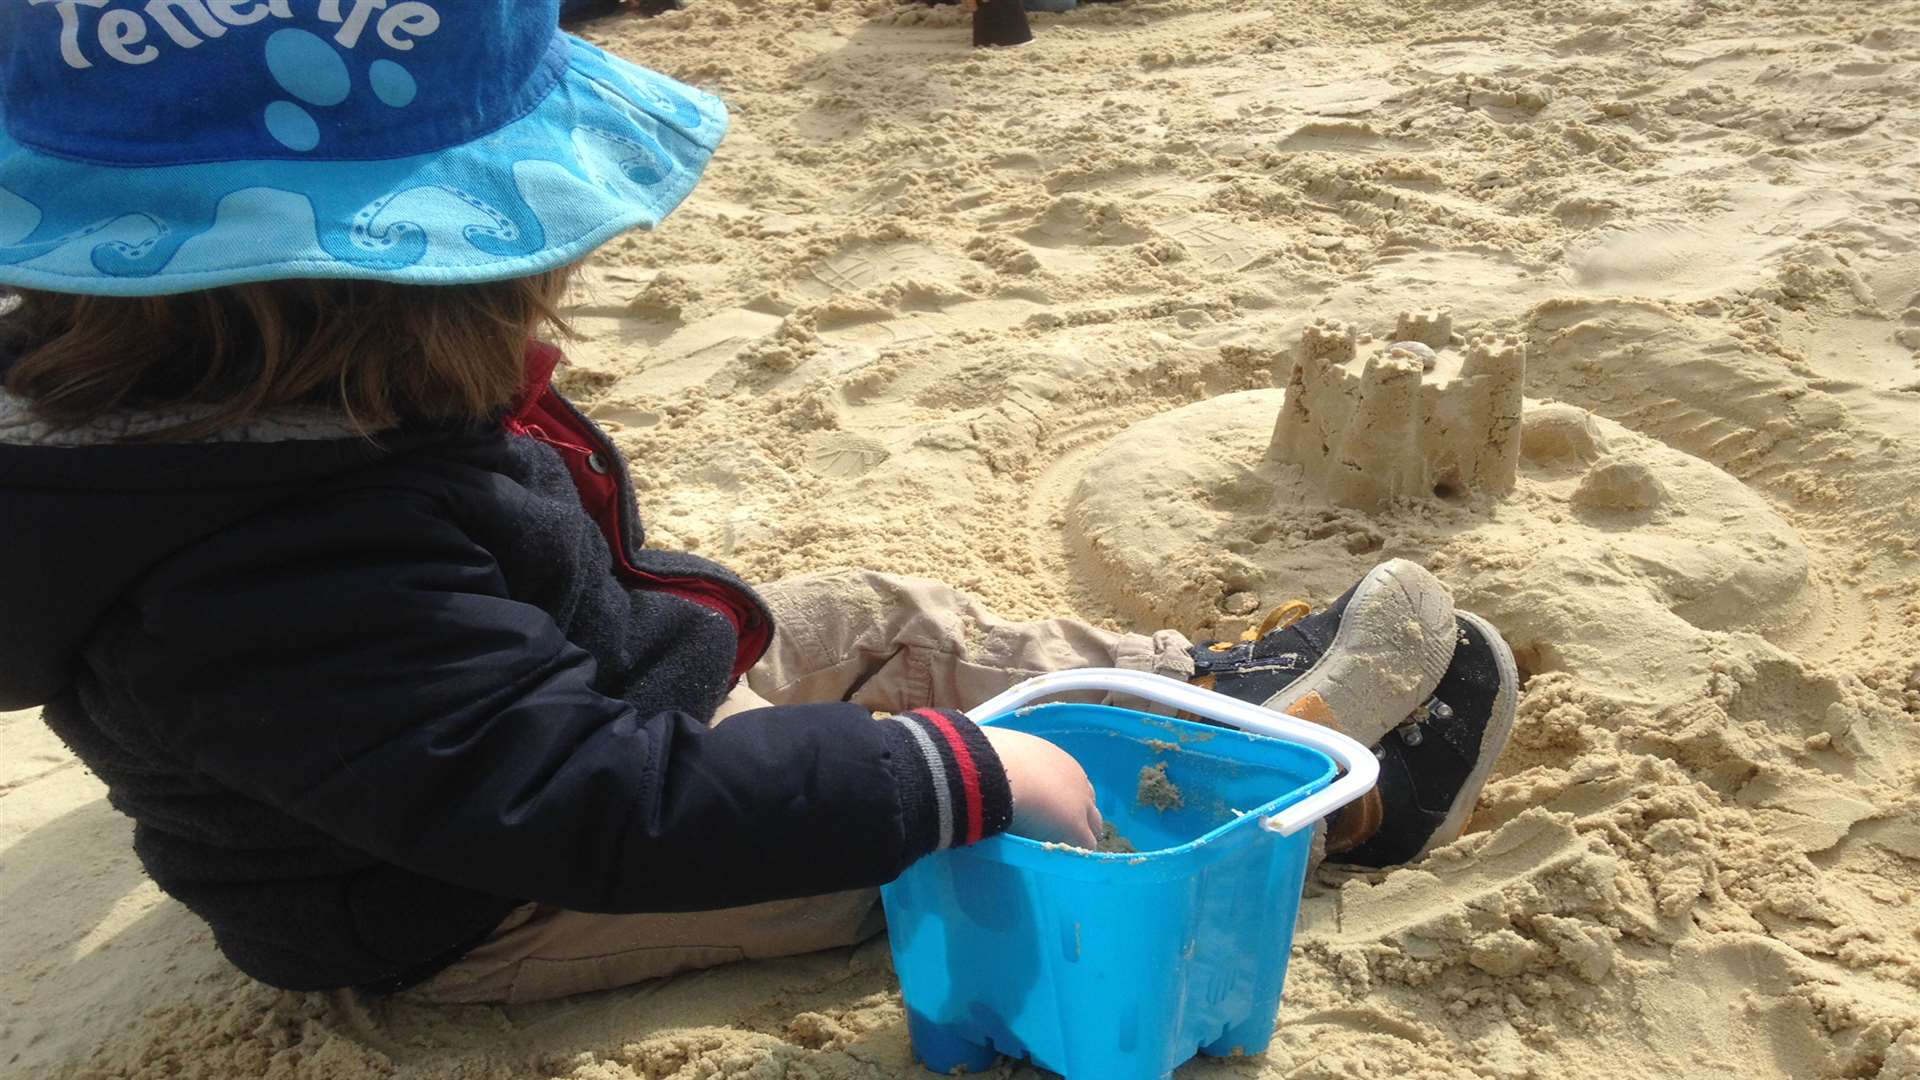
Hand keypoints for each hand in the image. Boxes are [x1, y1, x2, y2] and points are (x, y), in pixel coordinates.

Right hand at [983, 728, 1102, 848]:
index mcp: (1058, 761)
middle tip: (1058, 834)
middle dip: (1078, 818)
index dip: (1063, 799)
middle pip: (1088, 805)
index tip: (1050, 811)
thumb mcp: (1004, 756)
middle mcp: (1076, 780)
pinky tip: (1060, 861)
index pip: (1072, 784)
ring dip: (1077, 837)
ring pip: (1091, 826)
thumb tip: (994, 773)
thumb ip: (1009, 766)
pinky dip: (1075, 853)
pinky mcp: (1076, 828)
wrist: (996, 771)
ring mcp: (1080, 805)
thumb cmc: (990, 760)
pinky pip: (1084, 846)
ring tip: (1060, 851)